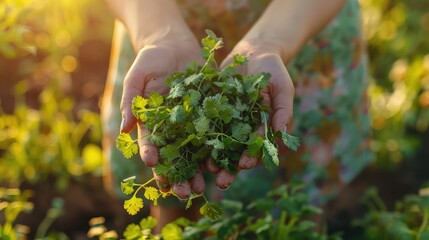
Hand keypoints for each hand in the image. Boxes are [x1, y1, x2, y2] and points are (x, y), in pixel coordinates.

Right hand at [120, 38, 204, 198]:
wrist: (174, 43)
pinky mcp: (209, 113)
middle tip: (182, 193)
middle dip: (177, 175)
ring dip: (198, 170)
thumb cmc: (150, 60)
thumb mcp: (136, 77)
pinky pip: (215, 132)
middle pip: (174, 156)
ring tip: (201, 187)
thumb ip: (131, 102)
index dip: (151, 156)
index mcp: (152, 122)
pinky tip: (222, 162)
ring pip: (195, 151)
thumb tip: (125, 129)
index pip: (150, 144)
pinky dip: (218, 148)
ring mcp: (192, 122)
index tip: (153, 167)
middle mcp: (172, 127)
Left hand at [210, 39, 294, 188]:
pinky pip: (203, 124)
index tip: (244, 165)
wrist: (253, 51)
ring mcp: (226, 120)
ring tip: (205, 170)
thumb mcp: (282, 88)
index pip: (255, 147)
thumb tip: (282, 137)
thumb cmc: (273, 70)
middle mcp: (242, 128)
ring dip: (212, 157)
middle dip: (229, 167)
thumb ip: (282, 111)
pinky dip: (198, 136)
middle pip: (235, 151)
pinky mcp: (211, 109)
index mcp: (261, 127)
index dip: (250, 157)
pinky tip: (190, 146)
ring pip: (218, 143)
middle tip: (221, 181)